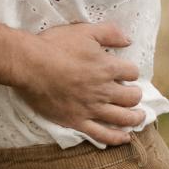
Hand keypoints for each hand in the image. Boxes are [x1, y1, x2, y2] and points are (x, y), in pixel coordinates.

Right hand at [15, 22, 144, 144]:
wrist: (29, 65)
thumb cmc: (55, 45)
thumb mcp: (84, 31)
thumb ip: (109, 33)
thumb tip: (128, 39)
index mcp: (107, 68)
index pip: (132, 72)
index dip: (131, 71)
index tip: (127, 72)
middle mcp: (103, 90)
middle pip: (131, 97)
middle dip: (136, 95)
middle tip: (134, 95)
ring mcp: (91, 108)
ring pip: (122, 118)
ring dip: (134, 117)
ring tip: (138, 117)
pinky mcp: (77, 121)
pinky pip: (102, 135)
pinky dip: (116, 138)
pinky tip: (124, 137)